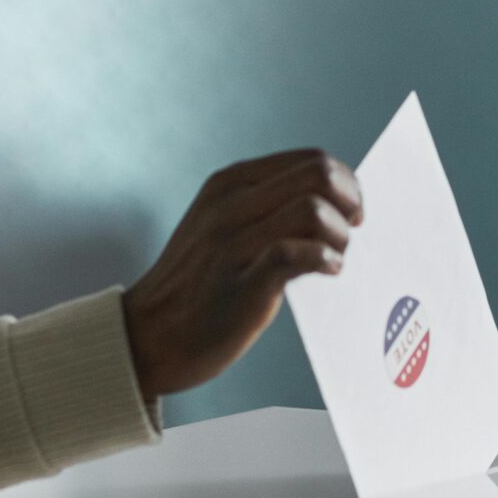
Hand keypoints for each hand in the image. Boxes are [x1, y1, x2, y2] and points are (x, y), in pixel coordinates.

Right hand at [121, 150, 363, 397]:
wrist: (145, 338)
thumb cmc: (197, 285)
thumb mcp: (220, 226)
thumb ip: (265, 208)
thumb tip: (333, 204)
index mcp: (229, 184)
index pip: (310, 159)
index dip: (345, 182)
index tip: (350, 210)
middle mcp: (229, 205)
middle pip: (317, 174)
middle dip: (350, 201)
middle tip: (352, 230)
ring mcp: (231, 244)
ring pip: (311, 209)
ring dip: (339, 234)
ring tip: (336, 257)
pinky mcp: (239, 284)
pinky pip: (294, 254)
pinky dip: (324, 260)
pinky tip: (326, 272)